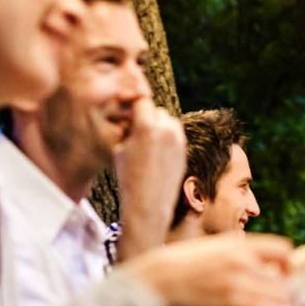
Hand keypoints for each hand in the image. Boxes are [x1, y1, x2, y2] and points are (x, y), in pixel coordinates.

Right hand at [114, 98, 185, 259]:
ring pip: (168, 121)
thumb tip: (131, 116)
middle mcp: (166, 130)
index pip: (142, 101)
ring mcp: (178, 140)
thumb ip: (128, 128)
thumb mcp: (119, 149)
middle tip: (137, 131)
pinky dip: (167, 138)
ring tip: (147, 142)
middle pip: (156, 110)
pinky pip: (175, 134)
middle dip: (147, 117)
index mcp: (146, 127)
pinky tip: (157, 152)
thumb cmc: (128, 177)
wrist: (148, 204)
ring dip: (159, 126)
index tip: (128, 112)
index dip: (134, 106)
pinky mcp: (185, 150)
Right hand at [125, 232, 299, 305]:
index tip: (277, 282)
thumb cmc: (171, 274)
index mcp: (237, 246)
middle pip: (286, 282)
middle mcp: (242, 260)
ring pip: (284, 300)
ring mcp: (238, 280)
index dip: (286, 269)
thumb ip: (227, 252)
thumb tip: (244, 253)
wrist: (150, 284)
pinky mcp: (232, 303)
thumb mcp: (203, 251)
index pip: (283, 251)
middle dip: (287, 301)